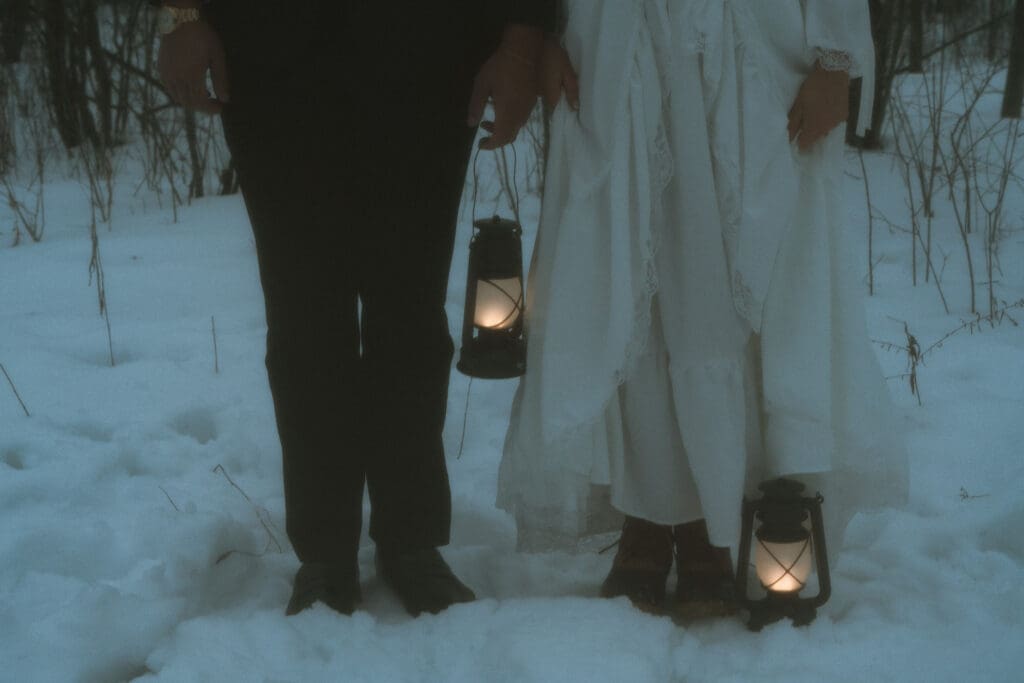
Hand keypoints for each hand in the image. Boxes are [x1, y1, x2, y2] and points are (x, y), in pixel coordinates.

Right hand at [157, 13, 229, 114]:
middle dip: (203, 107)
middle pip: (189, 102)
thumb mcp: (217, 56)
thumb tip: (225, 99)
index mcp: (192, 75)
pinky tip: (189, 88)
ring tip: (204, 96)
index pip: (201, 102)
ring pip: (178, 98)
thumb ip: (221, 79)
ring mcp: (167, 73)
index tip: (220, 107)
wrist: (181, 19)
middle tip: (214, 103)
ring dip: (191, 102)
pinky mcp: (161, 68)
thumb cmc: (203, 36)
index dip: (211, 108)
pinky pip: (169, 88)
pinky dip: (180, 94)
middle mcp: (177, 77)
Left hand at [467, 25, 542, 149]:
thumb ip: (476, 106)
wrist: (523, 52)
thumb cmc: (499, 67)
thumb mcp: (482, 85)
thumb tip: (471, 124)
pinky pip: (521, 119)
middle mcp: (519, 115)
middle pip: (509, 137)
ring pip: (516, 129)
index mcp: (507, 113)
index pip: (500, 138)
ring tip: (489, 121)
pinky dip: (510, 122)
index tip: (481, 144)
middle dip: (496, 139)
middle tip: (484, 133)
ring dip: (503, 130)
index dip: (490, 145)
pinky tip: (502, 111)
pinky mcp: (532, 102)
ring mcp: (528, 108)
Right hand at [540, 37, 578, 110]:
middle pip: (555, 101)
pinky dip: (550, 82)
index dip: (567, 107)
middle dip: (562, 95)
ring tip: (562, 76)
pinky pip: (544, 86)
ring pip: (549, 93)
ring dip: (556, 88)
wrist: (534, 41)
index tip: (575, 104)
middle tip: (570, 84)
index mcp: (551, 95)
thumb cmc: (553, 56)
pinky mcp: (533, 81)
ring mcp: (535, 89)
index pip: (560, 109)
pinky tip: (553, 73)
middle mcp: (541, 96)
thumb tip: (575, 108)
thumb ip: (571, 89)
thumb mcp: (567, 71)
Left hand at [787, 63, 848, 151]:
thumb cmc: (812, 89)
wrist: (834, 73)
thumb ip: (793, 124)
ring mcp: (837, 122)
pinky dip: (827, 121)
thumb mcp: (798, 105)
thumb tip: (789, 139)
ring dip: (818, 127)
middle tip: (803, 121)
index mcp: (814, 127)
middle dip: (808, 134)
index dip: (798, 142)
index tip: (795, 135)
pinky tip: (824, 110)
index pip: (805, 144)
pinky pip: (833, 124)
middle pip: (815, 138)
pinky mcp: (844, 115)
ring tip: (814, 113)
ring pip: (825, 131)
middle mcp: (827, 128)